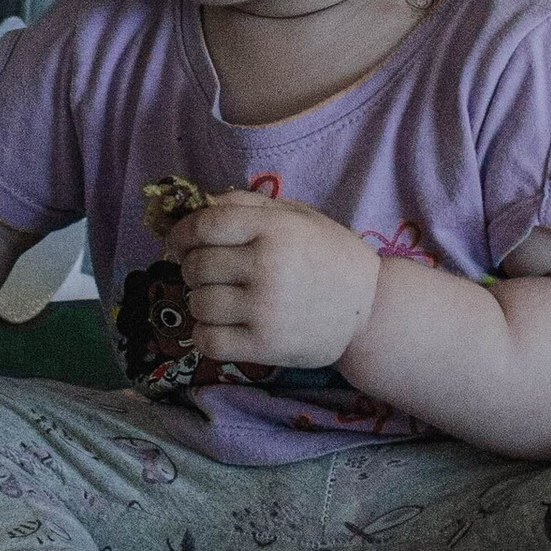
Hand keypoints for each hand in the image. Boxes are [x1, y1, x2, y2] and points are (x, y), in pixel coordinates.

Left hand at [172, 193, 382, 371]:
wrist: (371, 308)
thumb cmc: (330, 256)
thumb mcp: (299, 215)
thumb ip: (251, 204)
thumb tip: (201, 204)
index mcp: (274, 229)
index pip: (204, 225)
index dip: (181, 233)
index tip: (178, 243)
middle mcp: (266, 266)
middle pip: (197, 265)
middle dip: (193, 268)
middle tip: (208, 273)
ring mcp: (264, 309)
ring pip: (198, 304)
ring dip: (201, 302)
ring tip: (220, 300)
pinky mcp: (265, 345)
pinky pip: (208, 341)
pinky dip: (205, 334)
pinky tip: (221, 326)